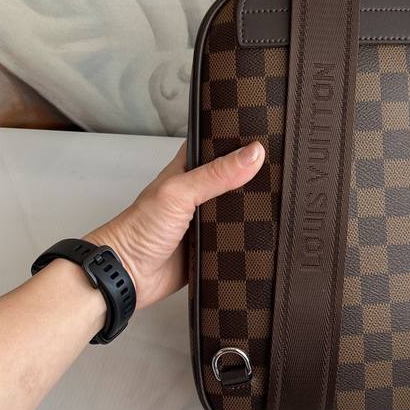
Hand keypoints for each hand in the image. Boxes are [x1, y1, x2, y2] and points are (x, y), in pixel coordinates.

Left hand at [85, 141, 264, 308]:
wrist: (127, 276)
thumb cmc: (138, 229)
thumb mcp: (179, 192)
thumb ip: (216, 174)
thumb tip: (253, 153)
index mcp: (189, 170)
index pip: (218, 146)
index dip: (240, 140)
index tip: (269, 134)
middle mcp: (199, 193)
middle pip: (235, 178)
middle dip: (254, 176)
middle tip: (282, 168)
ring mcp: (207, 220)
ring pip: (240, 209)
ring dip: (254, 207)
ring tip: (283, 196)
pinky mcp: (213, 246)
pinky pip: (238, 238)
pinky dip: (250, 236)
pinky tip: (269, 230)